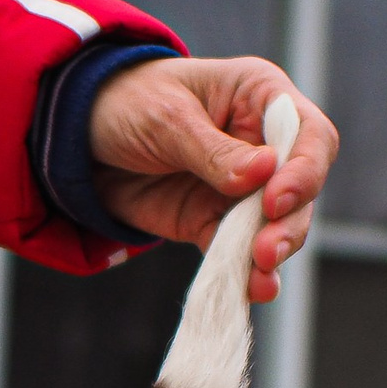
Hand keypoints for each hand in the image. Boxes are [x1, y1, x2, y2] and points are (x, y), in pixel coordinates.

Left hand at [88, 56, 337, 302]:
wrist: (77, 139)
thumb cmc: (128, 103)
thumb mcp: (166, 117)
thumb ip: (213, 150)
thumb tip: (263, 173)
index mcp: (260, 97)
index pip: (309, 135)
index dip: (303, 170)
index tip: (276, 200)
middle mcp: (262, 144)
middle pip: (301, 188)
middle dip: (289, 222)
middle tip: (266, 250)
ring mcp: (242, 187)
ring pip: (276, 225)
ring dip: (273, 252)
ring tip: (260, 277)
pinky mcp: (214, 221)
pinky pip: (237, 251)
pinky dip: (244, 272)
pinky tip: (251, 290)